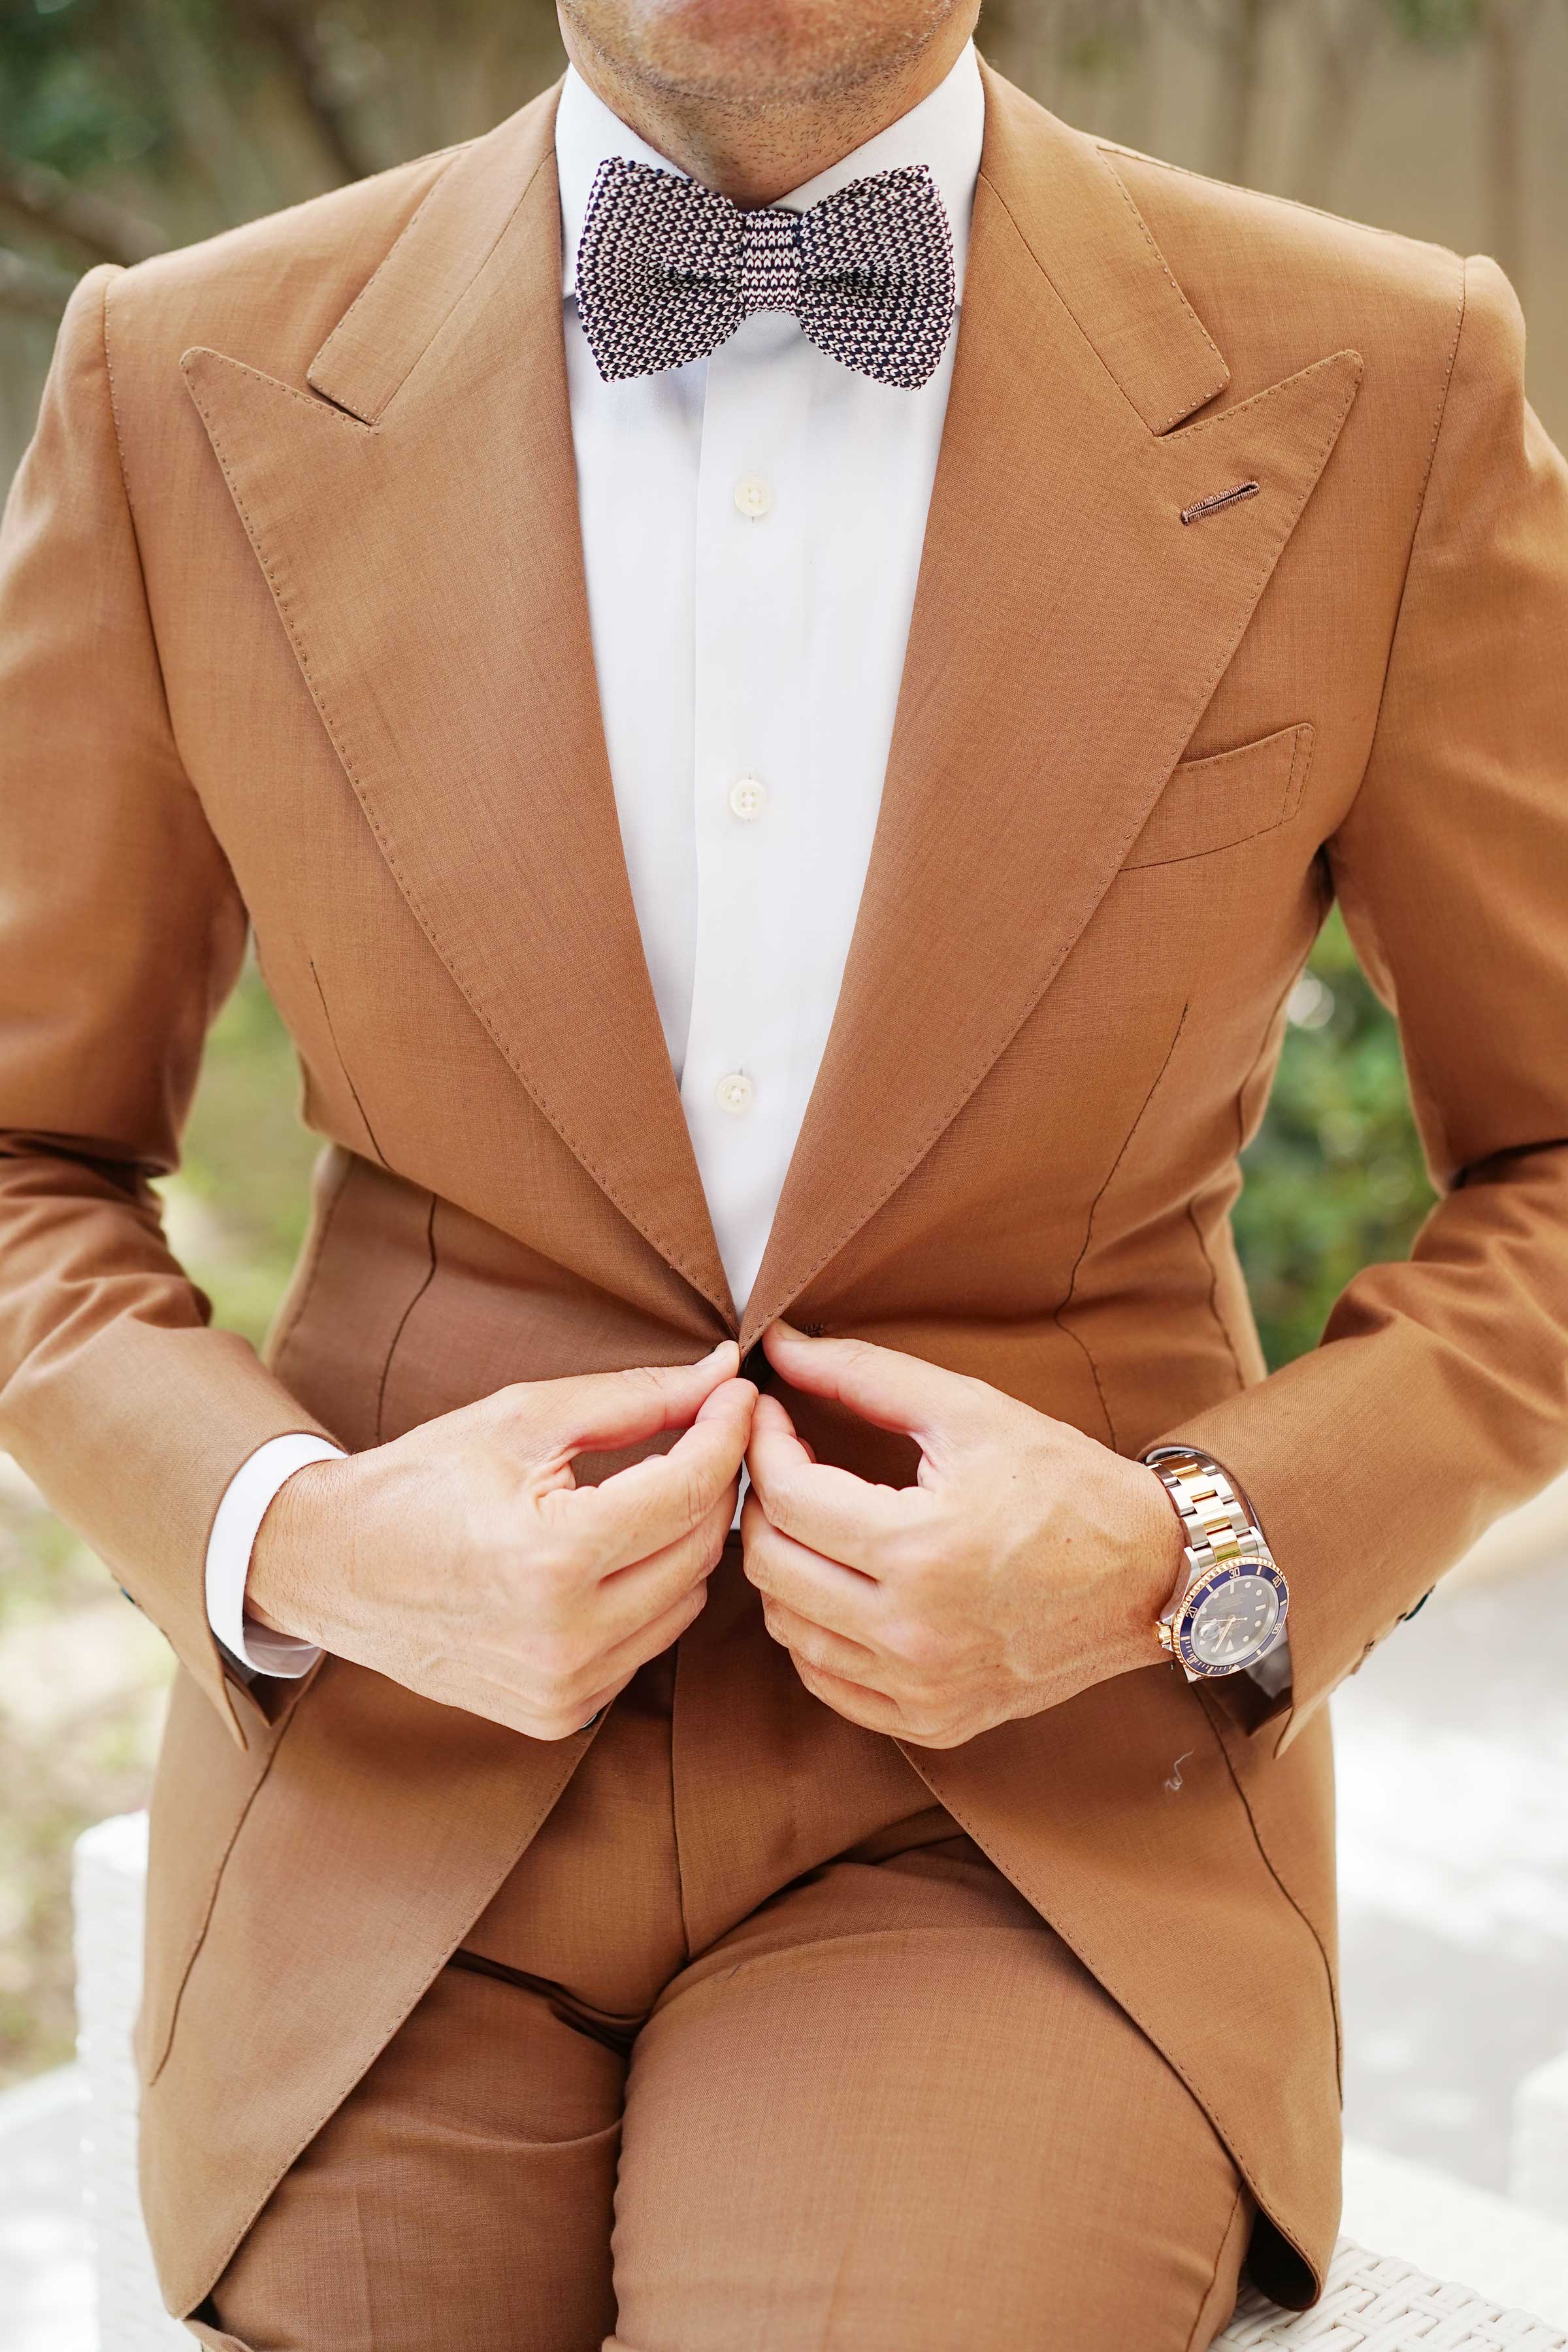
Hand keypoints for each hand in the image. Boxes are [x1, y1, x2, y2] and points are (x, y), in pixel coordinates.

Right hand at [249, 1343, 753, 1740]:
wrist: (331, 1566)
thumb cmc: (422, 1479)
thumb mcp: (524, 1419)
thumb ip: (635, 1399)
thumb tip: (721, 1373)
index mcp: (552, 1558)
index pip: (688, 1490)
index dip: (726, 1432)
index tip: (738, 1393)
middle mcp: (565, 1638)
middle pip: (699, 1548)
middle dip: (710, 1482)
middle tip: (701, 1431)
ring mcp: (564, 1688)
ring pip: (686, 1602)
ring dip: (683, 1542)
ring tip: (651, 1491)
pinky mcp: (559, 1715)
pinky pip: (646, 1645)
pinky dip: (647, 1595)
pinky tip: (612, 1557)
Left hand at [741, 1325, 1183, 1748]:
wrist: (1151, 1574)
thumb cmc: (1065, 1482)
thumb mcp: (970, 1411)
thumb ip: (865, 1374)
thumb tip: (779, 1346)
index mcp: (922, 1551)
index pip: (787, 1499)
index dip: (762, 1446)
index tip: (770, 1416)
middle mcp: (914, 1633)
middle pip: (769, 1568)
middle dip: (760, 1504)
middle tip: (784, 1465)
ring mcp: (922, 1688)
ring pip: (788, 1628)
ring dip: (782, 1567)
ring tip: (811, 1521)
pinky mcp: (934, 1720)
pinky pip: (827, 1681)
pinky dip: (814, 1632)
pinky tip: (837, 1586)